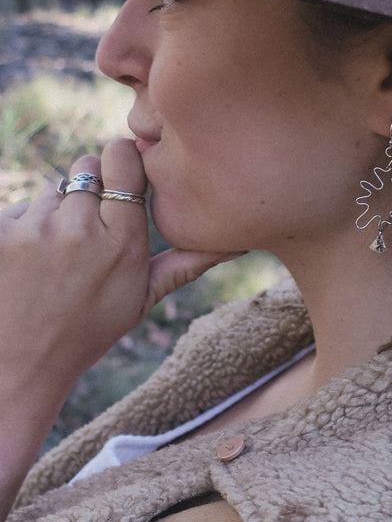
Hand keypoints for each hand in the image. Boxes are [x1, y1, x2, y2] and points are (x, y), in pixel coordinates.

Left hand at [0, 138, 242, 519]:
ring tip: (58, 252)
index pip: (122, 157)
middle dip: (90, 188)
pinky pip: (20, 206)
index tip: (123, 179)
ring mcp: (36, 227)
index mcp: (124, 239)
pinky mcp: (1, 231)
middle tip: (89, 229)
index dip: (123, 162)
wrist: (19, 364)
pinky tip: (31, 259)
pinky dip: (26, 225)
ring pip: (54, 188)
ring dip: (58, 211)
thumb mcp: (144, 298)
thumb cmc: (89, 330)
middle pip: (87, 165)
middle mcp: (81, 226)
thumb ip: (188, 261)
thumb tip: (238, 244)